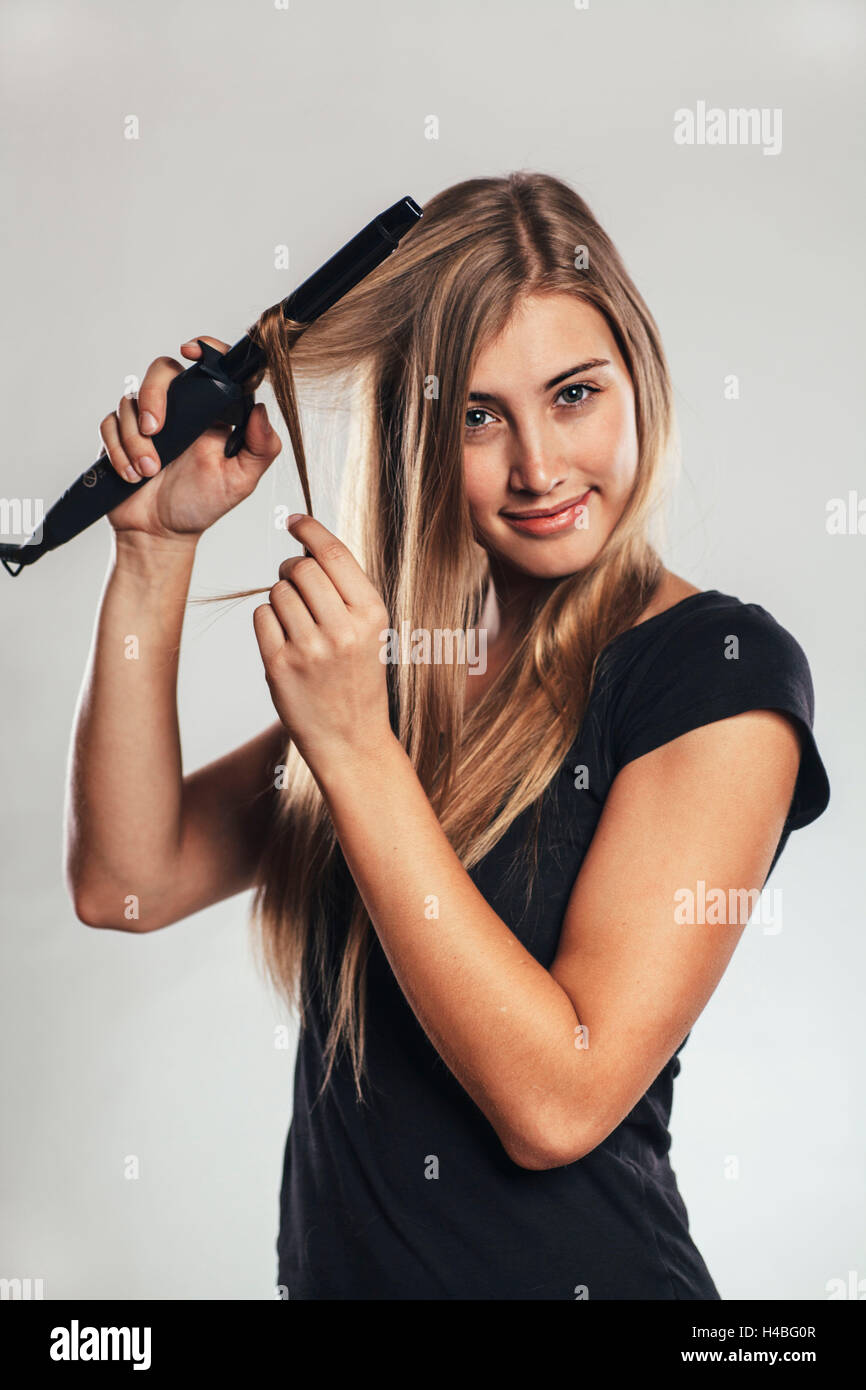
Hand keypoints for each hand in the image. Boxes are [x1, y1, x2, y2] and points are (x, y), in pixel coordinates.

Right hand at [99, 336, 281, 542]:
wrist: (160, 533)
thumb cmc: (202, 505)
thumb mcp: (240, 481)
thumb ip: (260, 448)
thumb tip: (260, 409)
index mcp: (210, 413)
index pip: (209, 367)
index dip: (204, 350)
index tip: (191, 351)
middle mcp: (179, 410)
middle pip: (161, 371)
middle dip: (153, 396)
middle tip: (156, 430)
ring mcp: (147, 420)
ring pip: (130, 401)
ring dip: (136, 440)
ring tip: (148, 471)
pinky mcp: (120, 434)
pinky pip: (109, 424)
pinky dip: (118, 450)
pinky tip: (131, 475)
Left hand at [253, 515, 393, 775]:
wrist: (351, 739)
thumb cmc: (357, 679)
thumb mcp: (369, 631)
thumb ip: (345, 591)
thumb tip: (306, 547)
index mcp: (372, 614)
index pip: (334, 554)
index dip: (309, 530)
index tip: (294, 520)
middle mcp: (343, 629)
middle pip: (301, 568)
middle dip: (292, 568)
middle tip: (294, 582)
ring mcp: (310, 649)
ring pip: (277, 591)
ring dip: (279, 597)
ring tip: (295, 621)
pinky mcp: (280, 666)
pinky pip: (261, 617)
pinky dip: (267, 620)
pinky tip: (283, 639)